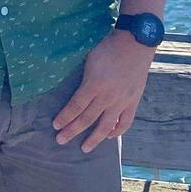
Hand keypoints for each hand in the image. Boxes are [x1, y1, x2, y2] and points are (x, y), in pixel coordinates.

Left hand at [52, 30, 155, 152]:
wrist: (135, 43)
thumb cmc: (108, 47)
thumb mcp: (89, 59)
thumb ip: (83, 77)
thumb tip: (72, 89)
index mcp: (94, 84)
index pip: (76, 106)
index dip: (64, 117)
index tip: (55, 125)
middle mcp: (107, 96)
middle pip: (87, 119)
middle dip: (72, 131)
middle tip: (60, 140)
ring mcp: (121, 101)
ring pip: (106, 126)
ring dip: (94, 139)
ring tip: (84, 148)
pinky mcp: (133, 101)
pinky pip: (125, 122)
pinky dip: (117, 131)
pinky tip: (109, 136)